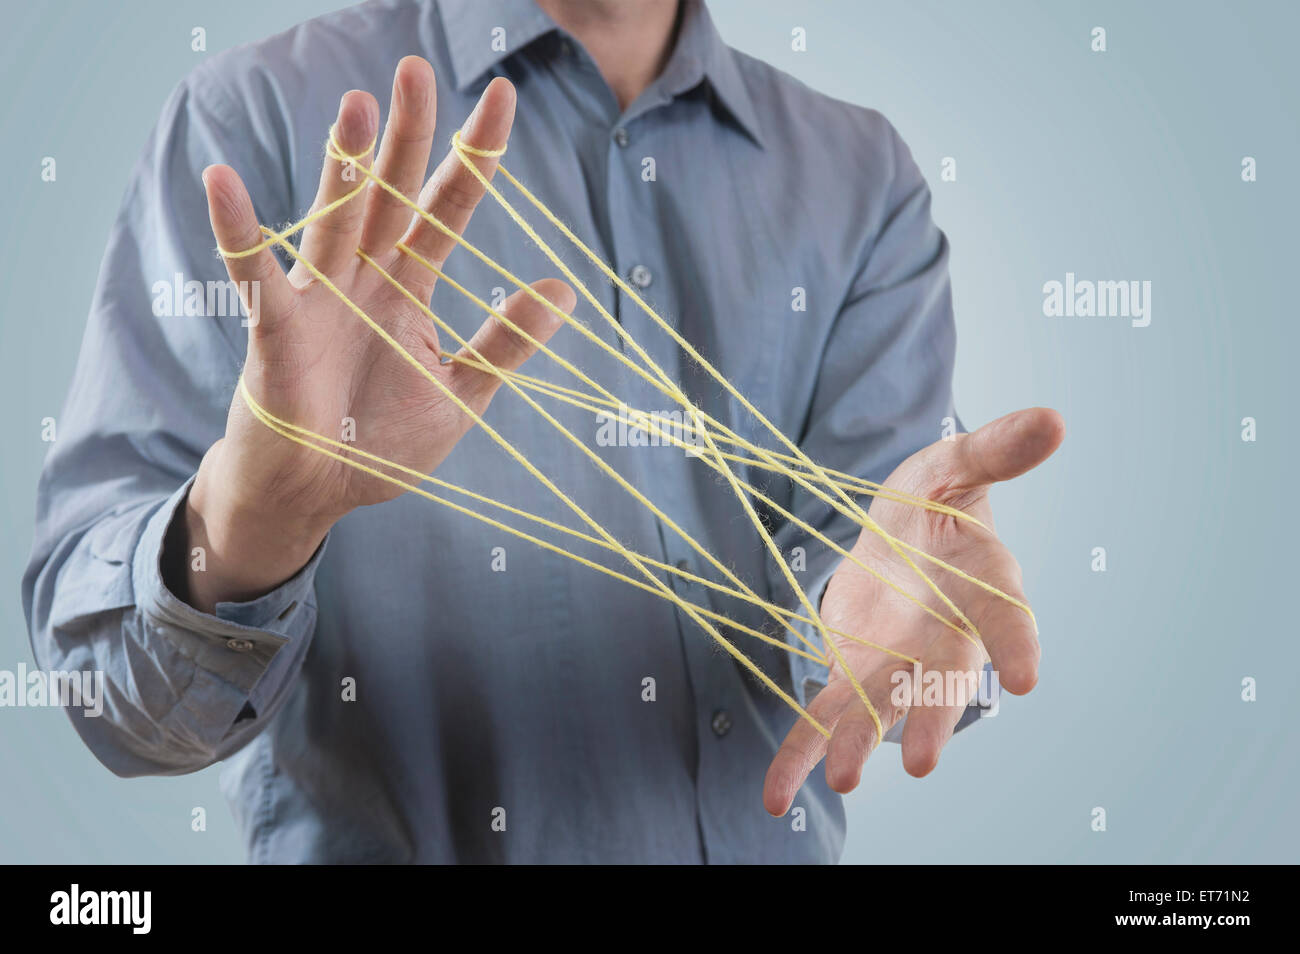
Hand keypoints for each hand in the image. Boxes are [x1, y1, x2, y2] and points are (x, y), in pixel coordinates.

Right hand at [173, 58, 573, 611]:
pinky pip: (255, 276)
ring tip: (358, 108)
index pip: (448, 209)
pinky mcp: (277, 332)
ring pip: (333, 220)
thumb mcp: (462, 394)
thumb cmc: (383, 441)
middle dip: (407, 136)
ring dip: (343, 167)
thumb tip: (563, 289)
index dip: (474, 157)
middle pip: (390, 194)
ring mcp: (319, 299)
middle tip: (416, 70)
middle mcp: (365, 278)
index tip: (501, 97)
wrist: (320, 492)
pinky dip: (239, 232)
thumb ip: (506, 342)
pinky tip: (224, 181)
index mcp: (410, 287)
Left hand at [763, 407, 1064, 813]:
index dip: (1017, 642)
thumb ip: (995, 450)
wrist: (897, 533)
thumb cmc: (935, 499)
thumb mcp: (955, 464)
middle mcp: (944, 635)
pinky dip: (799, 757)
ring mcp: (896, 660)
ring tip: (846, 777)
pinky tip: (776, 799)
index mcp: (980, 584)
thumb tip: (1054, 417)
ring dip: (864, 741)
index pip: (1004, 613)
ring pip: (883, 706)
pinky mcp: (851, 671)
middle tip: (925, 762)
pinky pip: (823, 717)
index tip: (1030, 676)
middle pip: (943, 682)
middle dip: (934, 719)